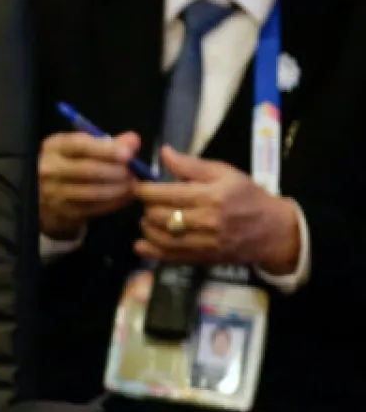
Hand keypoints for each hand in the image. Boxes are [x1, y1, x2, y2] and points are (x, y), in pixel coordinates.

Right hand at [39, 131, 141, 238]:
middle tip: (134, 172)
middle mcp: (49, 169)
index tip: (128, 154)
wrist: (43, 194)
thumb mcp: (80, 148)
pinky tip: (125, 197)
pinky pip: (93, 208)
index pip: (79, 145)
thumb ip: (108, 143)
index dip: (105, 150)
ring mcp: (53, 193)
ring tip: (132, 184)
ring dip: (118, 189)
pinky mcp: (63, 212)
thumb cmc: (68, 164)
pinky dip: (114, 203)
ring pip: (92, 192)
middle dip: (116, 172)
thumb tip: (133, 140)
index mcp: (53, 147)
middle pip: (87, 170)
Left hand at [132, 147, 300, 272]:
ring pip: (161, 237)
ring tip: (148, 218)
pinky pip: (170, 258)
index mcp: (211, 196)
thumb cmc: (246, 196)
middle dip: (147, 207)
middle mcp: (207, 221)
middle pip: (159, 215)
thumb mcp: (224, 173)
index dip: (145, 189)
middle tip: (148, 202)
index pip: (165, 194)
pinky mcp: (203, 259)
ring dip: (147, 227)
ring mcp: (204, 243)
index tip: (140, 185)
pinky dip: (151, 251)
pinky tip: (141, 244)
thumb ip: (191, 164)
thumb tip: (164, 153)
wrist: (272, 230)